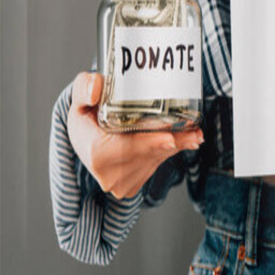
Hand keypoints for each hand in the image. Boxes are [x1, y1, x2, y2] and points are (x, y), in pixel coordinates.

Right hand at [66, 72, 203, 199]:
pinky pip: (156, 165)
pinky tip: (185, 141)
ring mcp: (120, 182)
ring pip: (156, 160)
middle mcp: (109, 172)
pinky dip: (170, 152)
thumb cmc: (86, 119)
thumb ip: (84, 88)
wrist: (85, 141)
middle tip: (195, 133)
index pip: (126, 149)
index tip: (169, 138)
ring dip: (177, 147)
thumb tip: (96, 88)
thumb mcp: (78, 100)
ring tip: (195, 135)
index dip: (149, 144)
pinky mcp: (131, 186)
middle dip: (174, 143)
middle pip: (148, 155)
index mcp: (96, 152)